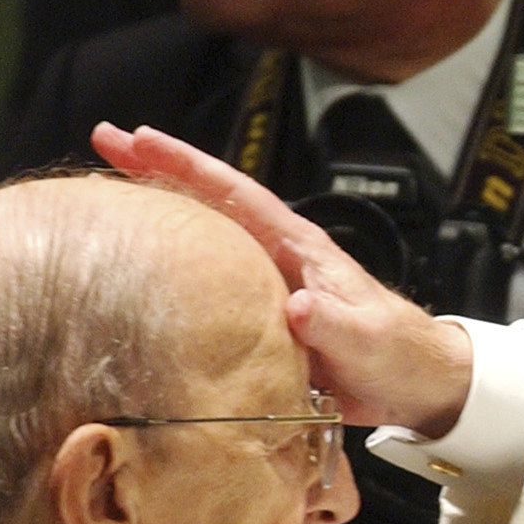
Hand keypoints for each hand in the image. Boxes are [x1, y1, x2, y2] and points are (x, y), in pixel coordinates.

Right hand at [89, 121, 474, 436]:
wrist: (420, 386)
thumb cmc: (400, 354)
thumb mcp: (369, 339)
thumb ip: (334, 323)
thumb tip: (296, 306)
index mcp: (300, 249)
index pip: (237, 194)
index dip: (189, 165)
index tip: (141, 137)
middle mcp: (279, 258)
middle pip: (210, 203)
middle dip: (158, 169)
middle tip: (103, 139)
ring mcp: (269, 286)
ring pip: (204, 240)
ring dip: (160, 216)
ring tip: (105, 196)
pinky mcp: (264, 320)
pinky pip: (208, 287)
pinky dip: (173, 274)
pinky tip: (139, 276)